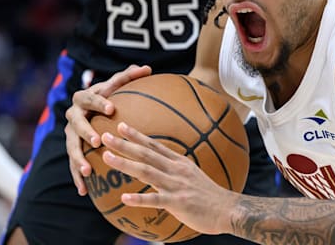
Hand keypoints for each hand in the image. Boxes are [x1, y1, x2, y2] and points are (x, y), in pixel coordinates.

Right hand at [63, 64, 151, 194]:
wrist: (92, 110)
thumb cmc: (110, 96)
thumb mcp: (118, 86)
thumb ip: (129, 77)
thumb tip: (147, 68)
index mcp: (84, 98)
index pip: (90, 97)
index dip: (99, 102)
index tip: (111, 108)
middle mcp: (74, 116)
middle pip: (76, 123)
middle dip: (85, 132)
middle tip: (96, 140)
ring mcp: (70, 134)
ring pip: (71, 146)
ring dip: (78, 159)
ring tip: (88, 170)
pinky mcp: (72, 150)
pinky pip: (72, 164)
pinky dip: (77, 177)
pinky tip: (84, 190)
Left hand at [102, 123, 235, 235]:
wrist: (228, 209)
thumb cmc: (209, 195)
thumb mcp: (192, 175)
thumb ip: (173, 170)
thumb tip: (156, 167)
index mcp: (179, 162)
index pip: (154, 145)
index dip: (137, 135)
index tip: (121, 126)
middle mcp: (176, 170)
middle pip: (146, 153)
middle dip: (124, 144)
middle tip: (105, 135)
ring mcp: (177, 185)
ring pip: (146, 171)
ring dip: (125, 163)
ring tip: (106, 157)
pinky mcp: (178, 202)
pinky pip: (155, 200)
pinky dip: (139, 199)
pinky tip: (124, 199)